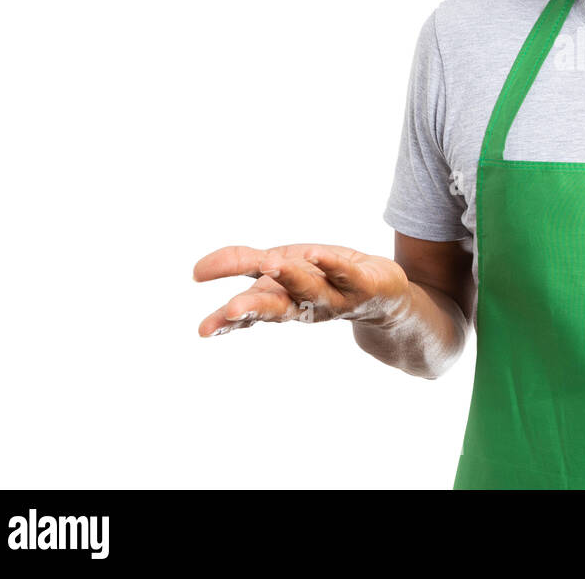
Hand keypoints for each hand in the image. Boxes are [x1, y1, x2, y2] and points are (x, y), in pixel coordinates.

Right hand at [192, 243, 409, 336]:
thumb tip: (197, 271)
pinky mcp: (362, 285)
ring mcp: (335, 296)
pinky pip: (345, 274)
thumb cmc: (325, 280)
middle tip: (230, 311)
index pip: (250, 310)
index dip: (226, 320)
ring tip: (271, 265)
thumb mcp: (281, 268)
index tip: (204, 330)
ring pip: (310, 290)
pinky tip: (317, 254)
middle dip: (253, 309)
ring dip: (291, 278)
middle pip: (276, 308)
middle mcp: (305, 304)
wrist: (387, 299)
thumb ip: (244, 264)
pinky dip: (332, 265)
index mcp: (282, 300)